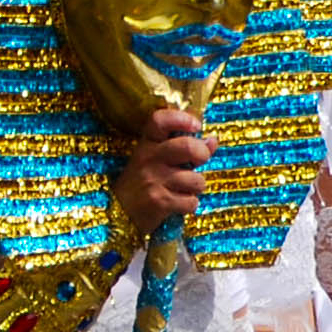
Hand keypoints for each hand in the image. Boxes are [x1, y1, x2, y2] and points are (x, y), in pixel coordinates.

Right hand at [113, 108, 210, 228]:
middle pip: (188, 147)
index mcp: (147, 143)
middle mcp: (148, 157)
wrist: (118, 213)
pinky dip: (189, 205)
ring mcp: (152, 179)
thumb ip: (185, 148)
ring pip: (195, 179)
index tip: (196, 126)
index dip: (182, 118)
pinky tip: (177, 204)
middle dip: (203, 154)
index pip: (160, 120)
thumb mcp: (158, 160)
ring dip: (196, 187)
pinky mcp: (158, 201)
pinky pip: (191, 201)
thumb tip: (212, 140)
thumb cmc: (143, 183)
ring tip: (183, 189)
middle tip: (199, 162)